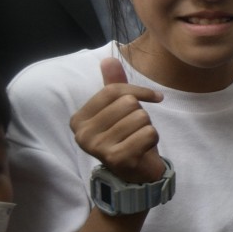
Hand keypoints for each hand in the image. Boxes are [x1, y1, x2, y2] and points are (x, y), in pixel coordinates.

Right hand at [70, 58, 163, 183]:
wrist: (136, 173)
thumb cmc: (127, 137)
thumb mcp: (119, 110)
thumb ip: (114, 85)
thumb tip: (108, 58)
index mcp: (79, 120)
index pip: (113, 91)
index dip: (138, 91)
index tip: (153, 97)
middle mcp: (83, 135)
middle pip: (128, 103)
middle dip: (141, 114)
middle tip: (135, 130)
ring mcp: (99, 148)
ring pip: (140, 117)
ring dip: (147, 127)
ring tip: (138, 139)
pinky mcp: (118, 159)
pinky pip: (148, 133)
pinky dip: (153, 139)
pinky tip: (143, 148)